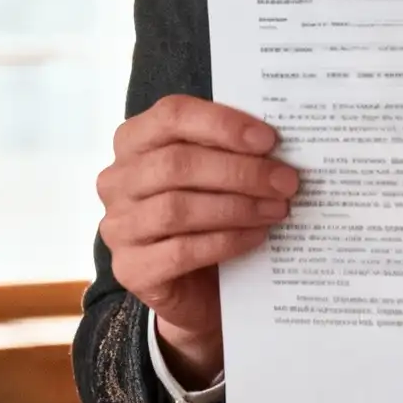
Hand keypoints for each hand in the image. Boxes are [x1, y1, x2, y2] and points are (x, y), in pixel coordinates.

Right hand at [96, 94, 298, 385]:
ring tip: (277, 209)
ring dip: (237, 207)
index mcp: (133, 140)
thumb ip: (229, 150)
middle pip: (177, 163)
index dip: (222, 124)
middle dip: (240, 171)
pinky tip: (256, 236)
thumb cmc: (205, 215)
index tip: (269, 139)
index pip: (171, 115)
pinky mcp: (131, 269)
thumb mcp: (212, 173)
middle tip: (286, 181)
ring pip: (178, 208)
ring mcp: (118, 226)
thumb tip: (277, 144)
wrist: (193, 286)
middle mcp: (116, 180)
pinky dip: (226, 241)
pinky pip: (181, 251)